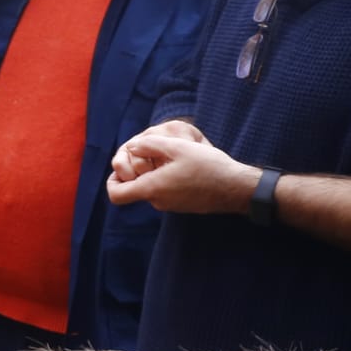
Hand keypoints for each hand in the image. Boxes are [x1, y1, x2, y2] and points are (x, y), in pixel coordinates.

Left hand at [106, 129, 256, 214]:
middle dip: (138, 171)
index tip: (122, 168)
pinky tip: (184, 166)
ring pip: (152, 188)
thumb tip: (132, 146)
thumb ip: (150, 145)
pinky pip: (166, 192)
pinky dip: (167, 179)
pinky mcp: (183, 205)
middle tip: (153, 154)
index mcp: (152, 189)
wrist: (238, 188)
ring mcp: (171, 205)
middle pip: (134, 188)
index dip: (112, 181)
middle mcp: (158, 202)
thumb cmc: (209, 166)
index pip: (116, 195)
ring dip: (155, 173)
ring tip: (173, 157)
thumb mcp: (178, 147)